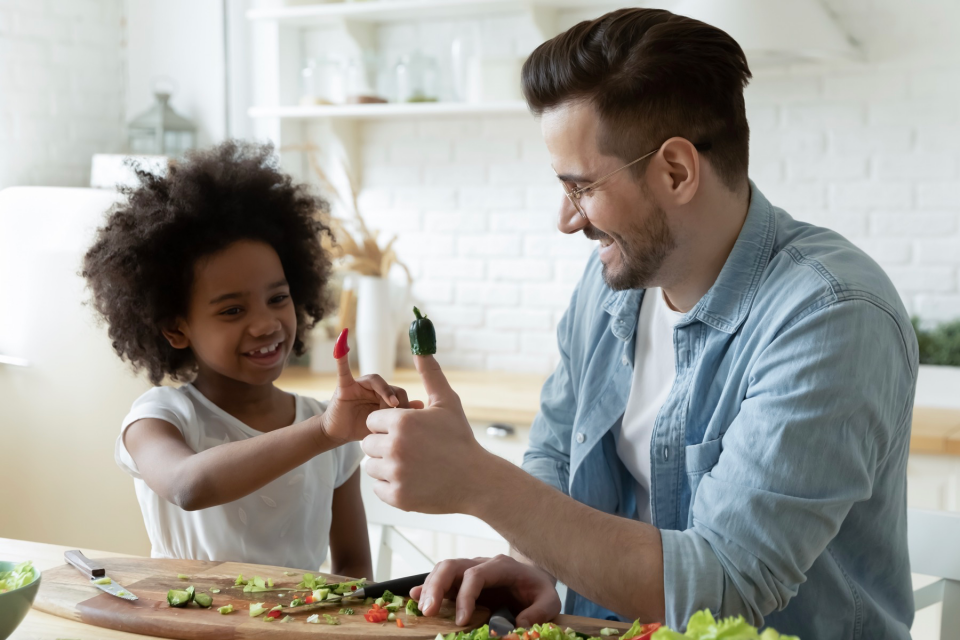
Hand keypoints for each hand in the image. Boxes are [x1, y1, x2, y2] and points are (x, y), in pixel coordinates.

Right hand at [319, 355, 422, 445]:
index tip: (410, 417)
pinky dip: (342, 357)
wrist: (339, 433)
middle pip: (390, 386)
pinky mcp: (344, 387)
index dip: (405, 404)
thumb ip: (399, 413)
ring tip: (393, 403)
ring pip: (375, 380)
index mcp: (383, 395)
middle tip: (400, 413)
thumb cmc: (360, 428)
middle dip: (397, 400)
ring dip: (385, 391)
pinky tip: (341, 343)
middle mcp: (373, 387)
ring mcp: (359, 385)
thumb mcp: (383, 424)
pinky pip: (343, 370)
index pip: (399, 393)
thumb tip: (420, 404)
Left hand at [362, 355, 494, 513]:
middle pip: (368, 443)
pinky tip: (412, 480)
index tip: (408, 432)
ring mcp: (395, 474)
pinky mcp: (397, 497)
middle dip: (385, 445)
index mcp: (403, 422)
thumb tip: (421, 348)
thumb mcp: (447, 402)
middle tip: (411, 450)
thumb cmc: (460, 439)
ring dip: (385, 466)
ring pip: (370, 466)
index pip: (374, 421)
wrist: (476, 481)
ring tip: (412, 465)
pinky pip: (377, 488)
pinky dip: (390, 486)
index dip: (390, 425)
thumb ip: (430, 373)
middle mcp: (395, 447)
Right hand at [410, 555, 560, 627]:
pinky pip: (442, 579)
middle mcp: (482, 564)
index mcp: (502, 567)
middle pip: (452, 566)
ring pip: (443, 570)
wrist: (536, 580)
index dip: (465, 596)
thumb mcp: (549, 601)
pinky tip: (414, 597)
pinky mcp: (462, 581)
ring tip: (424, 611)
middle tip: (430, 611)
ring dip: (429, 588)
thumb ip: (538, 612)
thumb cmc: (539, 590)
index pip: (476, 575)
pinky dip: (427, 587)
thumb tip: (517, 625)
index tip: (462, 622)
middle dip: (437, 587)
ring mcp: (470, 570)